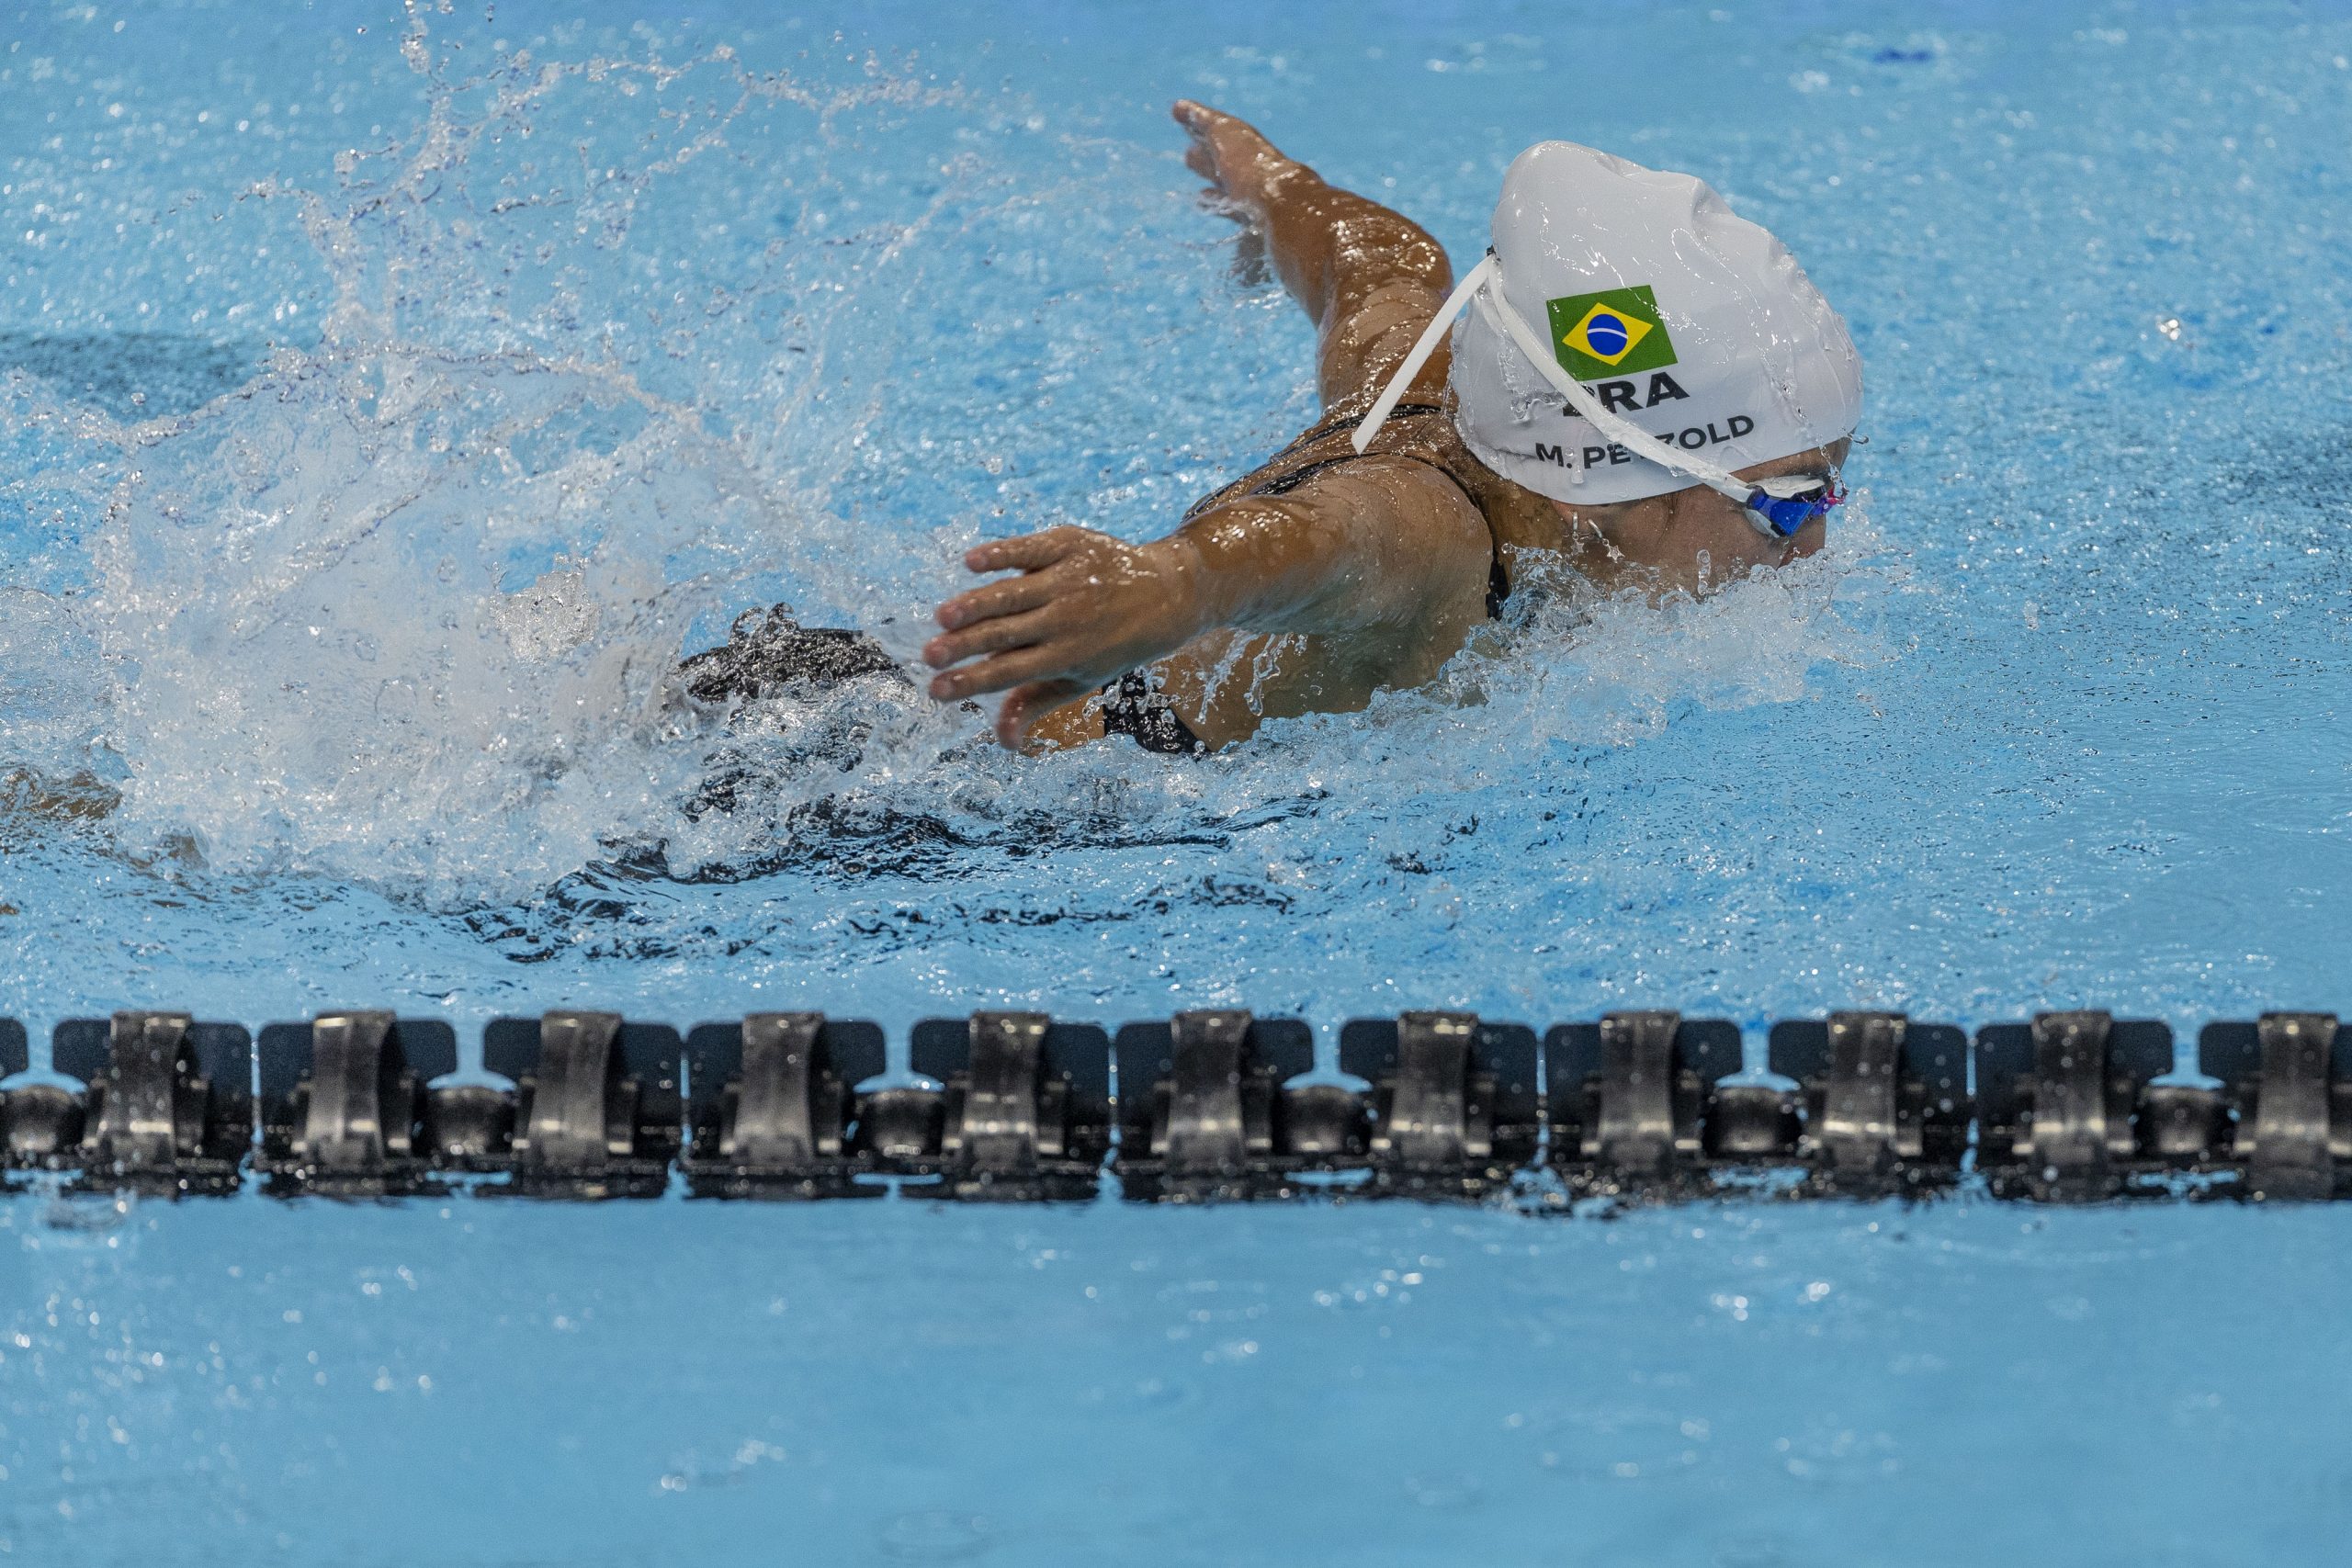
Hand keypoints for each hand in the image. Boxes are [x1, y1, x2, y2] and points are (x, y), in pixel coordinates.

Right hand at [925, 526, 1206, 749]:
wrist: (1168, 594)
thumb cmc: (1113, 644)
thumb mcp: (1080, 679)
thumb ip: (1035, 703)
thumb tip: (1002, 743)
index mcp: (1067, 656)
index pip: (1011, 672)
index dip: (972, 682)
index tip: (936, 689)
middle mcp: (1068, 619)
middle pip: (1006, 634)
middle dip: (964, 646)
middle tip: (927, 655)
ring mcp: (1069, 579)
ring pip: (1013, 593)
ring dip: (975, 605)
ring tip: (942, 617)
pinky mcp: (1071, 545)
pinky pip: (1030, 548)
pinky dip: (1002, 553)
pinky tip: (971, 562)